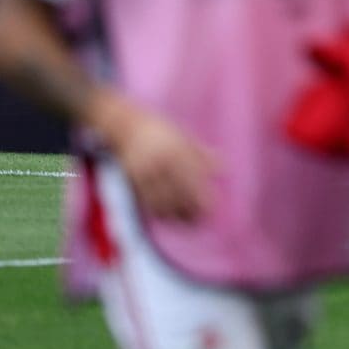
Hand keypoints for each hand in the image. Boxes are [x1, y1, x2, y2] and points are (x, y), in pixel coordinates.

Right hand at [97, 95, 217, 222]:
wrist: (124, 126)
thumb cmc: (160, 131)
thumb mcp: (184, 136)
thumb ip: (202, 153)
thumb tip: (223, 168)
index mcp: (177, 150)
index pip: (194, 180)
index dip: (203, 198)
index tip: (212, 209)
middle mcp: (161, 162)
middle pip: (179, 194)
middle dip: (191, 211)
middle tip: (201, 221)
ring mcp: (145, 172)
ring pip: (162, 201)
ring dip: (176, 215)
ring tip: (188, 222)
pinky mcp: (132, 180)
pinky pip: (147, 201)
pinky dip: (159, 212)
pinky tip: (169, 217)